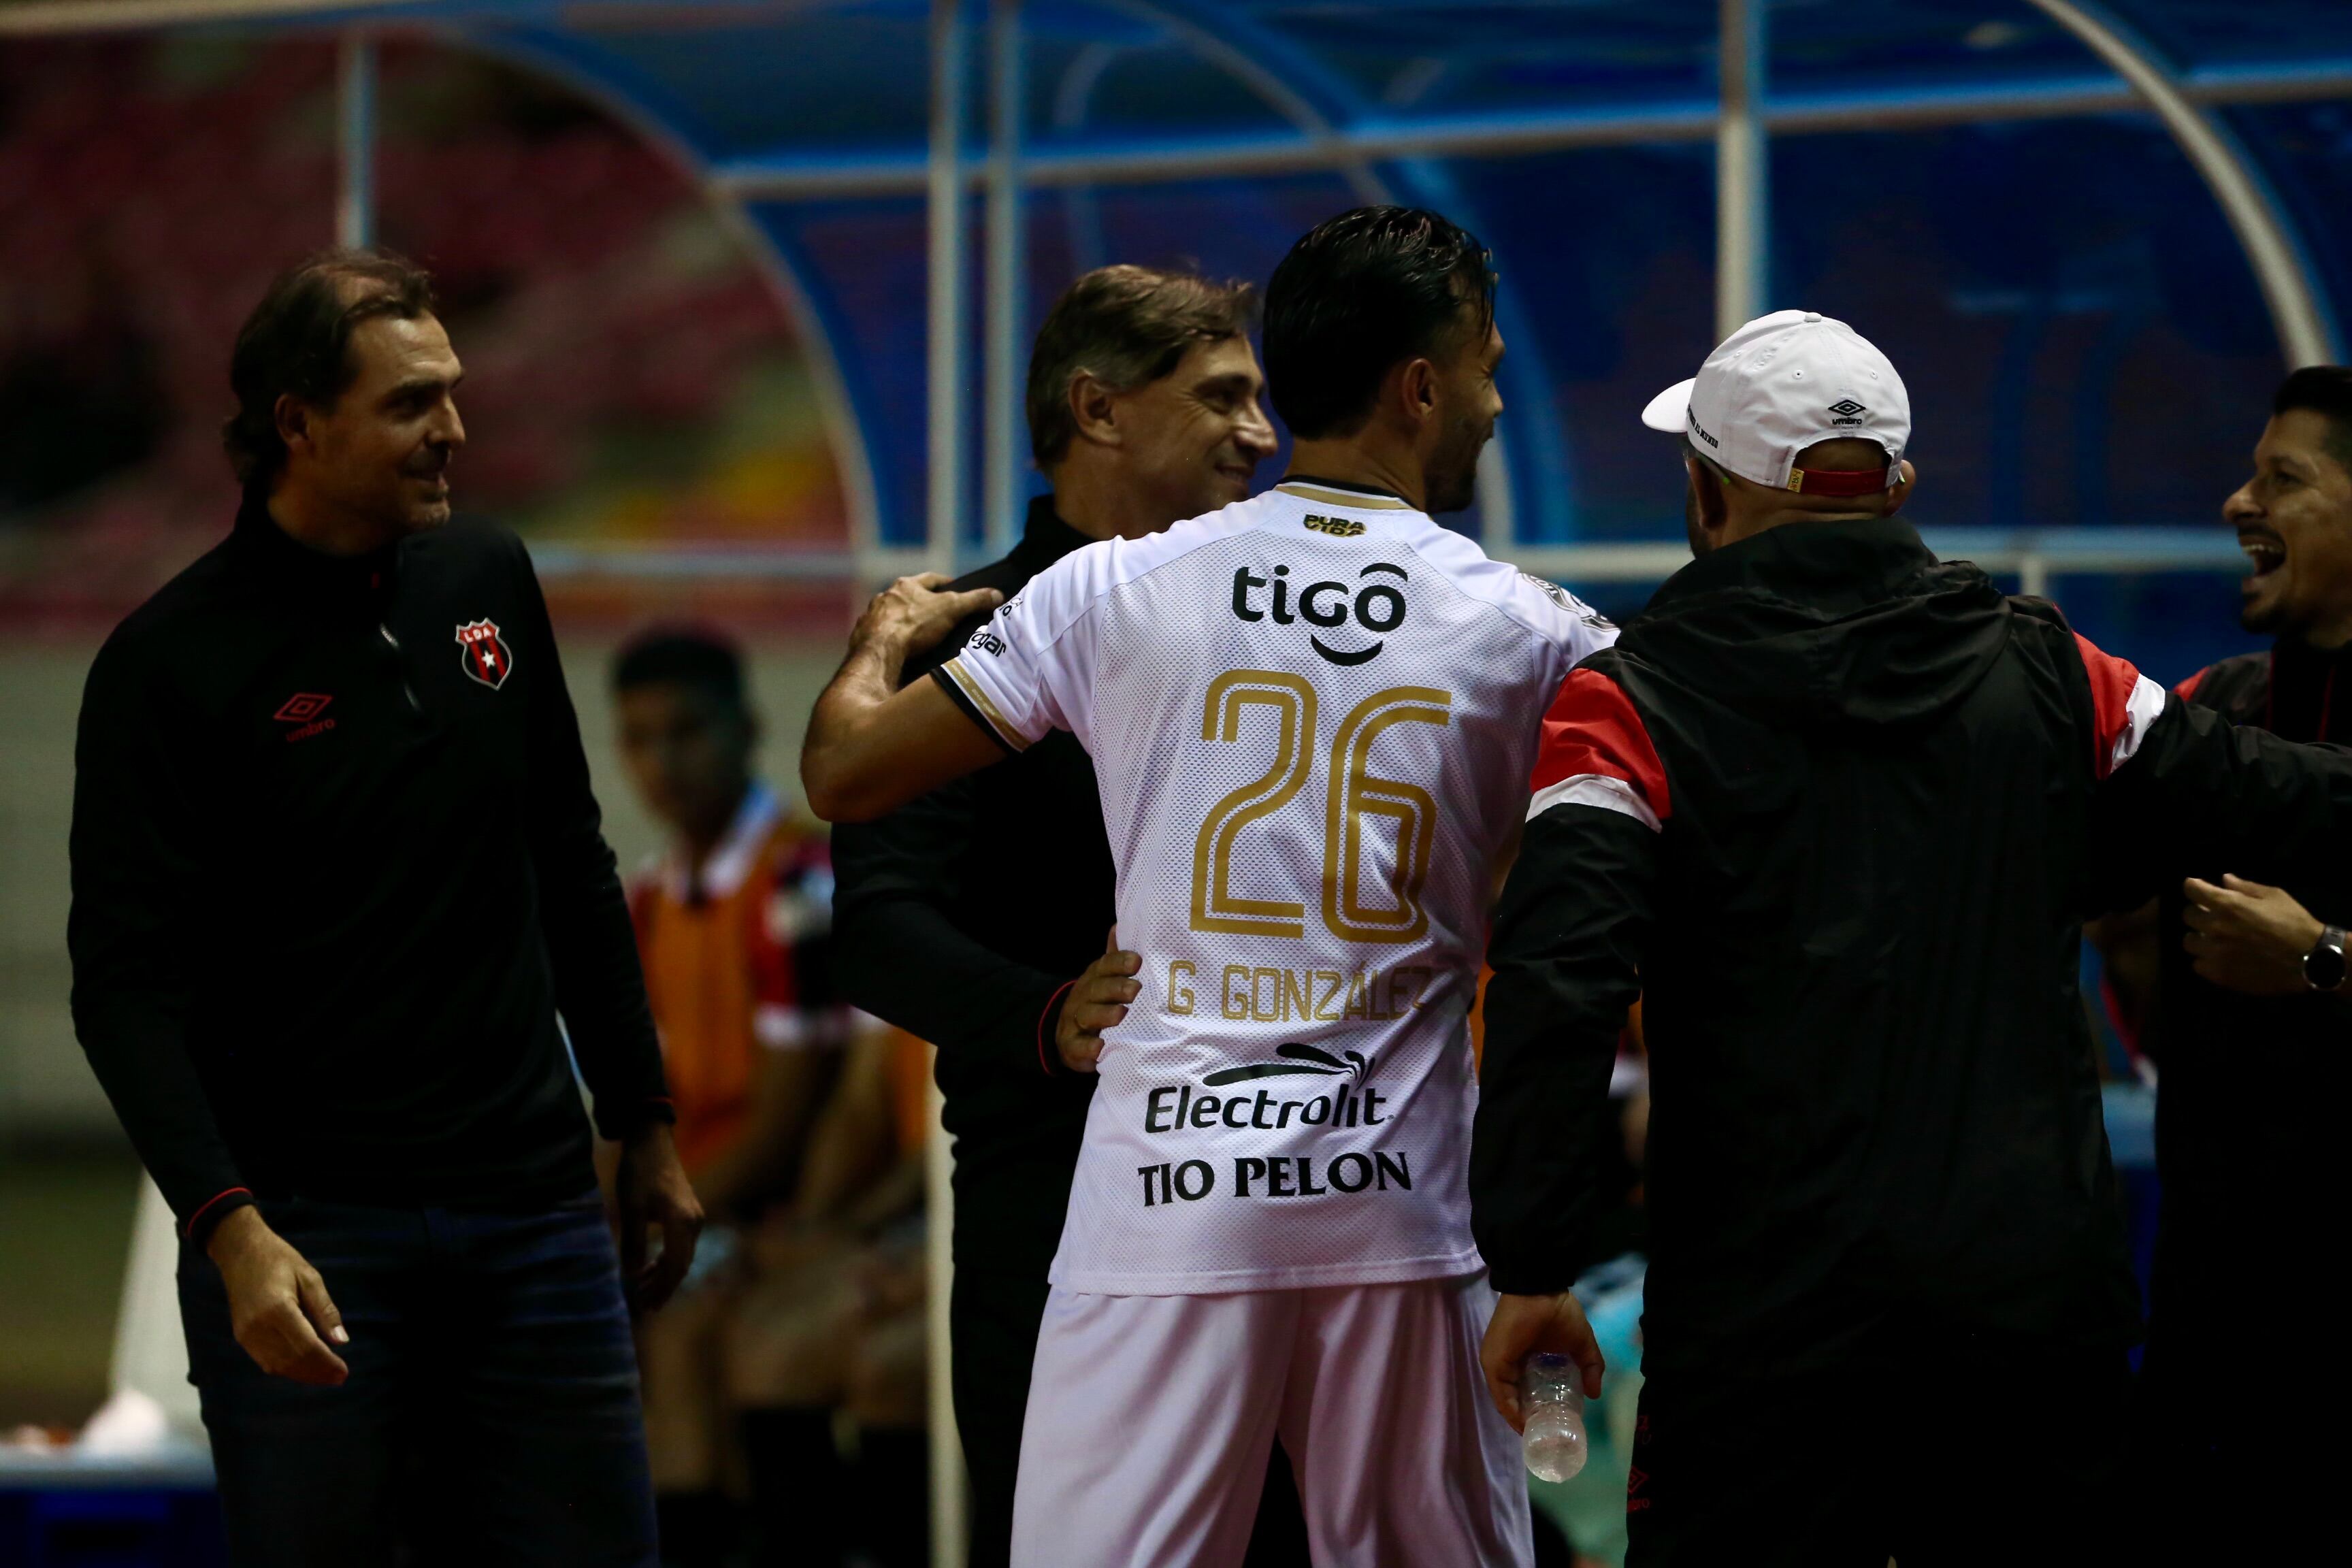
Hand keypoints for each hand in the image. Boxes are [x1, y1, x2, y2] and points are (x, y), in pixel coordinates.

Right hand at [205, 1206, 348, 1385]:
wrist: (240, 1251)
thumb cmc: (279, 1260)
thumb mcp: (310, 1278)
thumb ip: (325, 1311)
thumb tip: (341, 1341)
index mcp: (278, 1309)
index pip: (306, 1346)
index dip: (326, 1363)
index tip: (344, 1372)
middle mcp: (258, 1327)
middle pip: (291, 1361)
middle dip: (317, 1373)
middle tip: (339, 1378)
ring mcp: (246, 1334)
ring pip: (276, 1366)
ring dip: (302, 1375)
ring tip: (326, 1377)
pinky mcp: (241, 1336)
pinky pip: (264, 1361)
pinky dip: (286, 1369)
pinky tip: (303, 1369)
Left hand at [616, 1123, 704, 1313]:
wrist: (652, 1141)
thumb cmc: (639, 1172)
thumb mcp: (630, 1208)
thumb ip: (634, 1244)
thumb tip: (633, 1277)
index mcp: (682, 1222)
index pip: (675, 1265)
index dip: (661, 1289)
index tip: (645, 1305)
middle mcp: (694, 1222)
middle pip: (682, 1264)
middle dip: (664, 1287)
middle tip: (644, 1307)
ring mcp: (694, 1217)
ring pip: (683, 1256)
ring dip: (665, 1275)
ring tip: (644, 1292)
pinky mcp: (689, 1213)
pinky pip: (682, 1245)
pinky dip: (667, 1260)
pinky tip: (650, 1268)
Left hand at [851, 573, 1002, 671]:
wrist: (878, 651)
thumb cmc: (915, 625)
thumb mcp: (951, 610)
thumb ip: (974, 600)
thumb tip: (998, 594)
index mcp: (906, 585)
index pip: (930, 579)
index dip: (944, 583)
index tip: (953, 587)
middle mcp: (885, 596)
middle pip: (907, 596)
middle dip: (920, 602)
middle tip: (935, 613)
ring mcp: (871, 615)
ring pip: (890, 614)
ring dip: (900, 620)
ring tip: (915, 634)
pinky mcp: (862, 635)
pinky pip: (878, 633)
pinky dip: (887, 638)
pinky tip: (895, 648)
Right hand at [1056, 948, 1141, 1073]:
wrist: (1066, 1034)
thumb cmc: (1097, 1002)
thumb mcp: (1105, 979)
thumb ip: (1115, 958)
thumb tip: (1119, 926)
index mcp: (1095, 978)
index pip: (1105, 966)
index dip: (1119, 963)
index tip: (1136, 961)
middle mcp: (1083, 997)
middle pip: (1097, 990)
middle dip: (1116, 988)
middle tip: (1135, 989)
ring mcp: (1075, 1021)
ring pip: (1088, 1016)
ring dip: (1104, 1015)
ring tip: (1121, 1015)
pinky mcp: (1072, 1046)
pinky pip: (1078, 1046)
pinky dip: (1087, 1047)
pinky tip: (1099, 1047)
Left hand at [1480, 1289, 1605, 1433]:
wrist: (1542, 1288)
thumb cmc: (1558, 1311)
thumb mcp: (1581, 1343)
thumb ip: (1590, 1367)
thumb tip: (1595, 1394)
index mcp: (1523, 1357)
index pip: (1524, 1389)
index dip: (1536, 1409)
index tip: (1552, 1425)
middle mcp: (1507, 1362)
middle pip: (1514, 1398)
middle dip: (1529, 1418)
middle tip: (1546, 1435)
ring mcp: (1497, 1362)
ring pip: (1505, 1399)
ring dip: (1519, 1420)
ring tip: (1537, 1435)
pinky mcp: (1494, 1362)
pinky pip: (1500, 1394)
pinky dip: (1510, 1412)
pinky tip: (1524, 1425)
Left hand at [2183, 875, 2327, 995]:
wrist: (2311, 960)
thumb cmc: (2294, 923)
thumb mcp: (2274, 896)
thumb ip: (2245, 887)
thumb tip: (2224, 880)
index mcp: (2227, 905)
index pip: (2191, 890)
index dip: (2194, 887)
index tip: (2198, 888)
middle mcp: (2215, 927)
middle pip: (2187, 915)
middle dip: (2198, 912)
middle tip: (2213, 915)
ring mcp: (2215, 953)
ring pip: (2189, 941)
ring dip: (2199, 937)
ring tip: (2214, 939)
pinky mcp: (2219, 974)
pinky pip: (2198, 965)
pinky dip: (2205, 960)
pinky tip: (2220, 958)